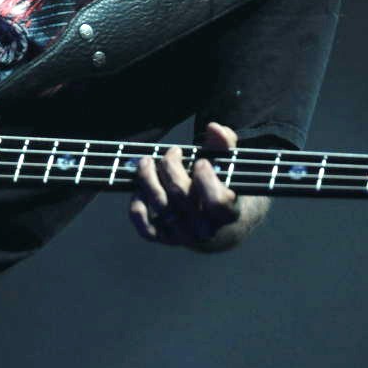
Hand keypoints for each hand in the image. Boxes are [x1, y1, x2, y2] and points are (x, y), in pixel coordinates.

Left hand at [129, 122, 241, 249]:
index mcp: (228, 213)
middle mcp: (206, 230)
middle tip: (173, 152)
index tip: (201, 162)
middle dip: (172, 168)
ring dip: (149, 179)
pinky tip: (139, 189)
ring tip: (148, 161)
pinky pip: (145, 228)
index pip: (217, 202)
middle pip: (181, 197)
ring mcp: (184, 236)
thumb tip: (214, 128)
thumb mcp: (229, 165)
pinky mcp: (165, 238)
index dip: (207, 180)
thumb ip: (225, 144)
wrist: (217, 224)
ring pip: (161, 207)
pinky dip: (138, 208)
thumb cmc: (222, 187)